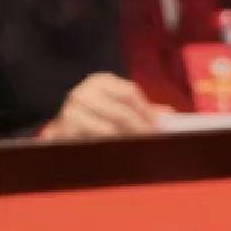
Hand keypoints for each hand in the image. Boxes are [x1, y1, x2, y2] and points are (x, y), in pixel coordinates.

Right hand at [40, 73, 163, 140]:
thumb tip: (169, 115)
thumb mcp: (116, 104)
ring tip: (138, 147)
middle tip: (151, 140)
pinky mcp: (66, 127)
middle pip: (121, 111)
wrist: (61, 126)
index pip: (129, 92)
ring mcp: (73, 108)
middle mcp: (85, 91)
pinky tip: (118, 150)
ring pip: (109, 128)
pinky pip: (94, 139)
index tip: (157, 126)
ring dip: (126, 139)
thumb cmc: (94, 115)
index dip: (146, 110)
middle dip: (139, 128)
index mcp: (101, 80)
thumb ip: (141, 109)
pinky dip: (109, 145)